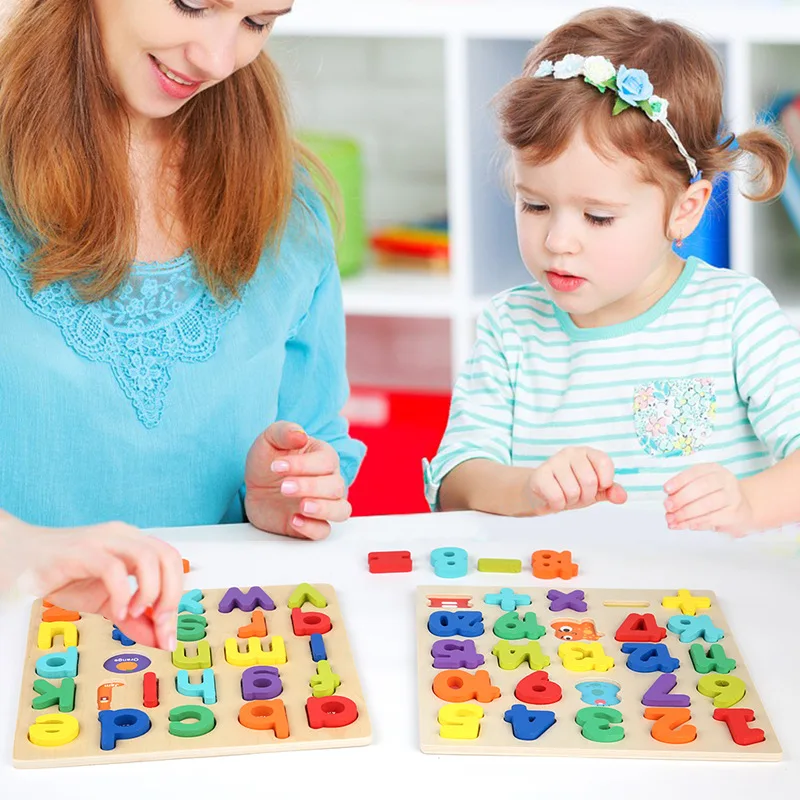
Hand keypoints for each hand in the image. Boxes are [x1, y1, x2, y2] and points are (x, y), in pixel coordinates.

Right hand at [0, 514, 181, 648]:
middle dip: (170, 595)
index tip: (168, 632)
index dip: (177, 595)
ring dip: (150, 592)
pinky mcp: (79, 553)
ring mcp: (102, 541)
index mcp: (134, 544)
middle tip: (159, 623)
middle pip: (168, 556)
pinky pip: (112, 568)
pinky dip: (121, 594)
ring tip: (133, 615)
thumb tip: (161, 641)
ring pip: (147, 556)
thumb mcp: (105, 602)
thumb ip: (134, 620)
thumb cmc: (63, 577)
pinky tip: (115, 612)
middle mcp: (123, 537)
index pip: (172, 562)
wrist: (18, 561)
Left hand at [244, 421, 350, 539]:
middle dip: (310, 487)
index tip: (276, 466)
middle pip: (336, 487)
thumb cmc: (268, 460)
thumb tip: (301, 435)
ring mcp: (323, 505)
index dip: (303, 465)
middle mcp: (330, 481)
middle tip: (283, 487)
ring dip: (323, 509)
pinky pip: (324, 531)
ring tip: (301, 506)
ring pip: (341, 510)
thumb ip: (285, 431)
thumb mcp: (269, 439)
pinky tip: (294, 520)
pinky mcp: (312, 525)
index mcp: (324, 457)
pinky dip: (312, 528)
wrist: (255, 487)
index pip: (327, 462)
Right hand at [527, 447, 627, 514]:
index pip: (604, 462)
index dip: (604, 482)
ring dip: (570, 501)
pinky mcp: (539, 475)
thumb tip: (621, 497)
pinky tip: (553, 499)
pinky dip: (558, 505)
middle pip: (589, 481)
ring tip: (564, 495)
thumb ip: (611, 491)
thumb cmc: (572, 488)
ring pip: (572, 491)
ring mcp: (553, 462)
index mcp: (587, 452)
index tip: (597, 486)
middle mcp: (570, 453)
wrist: (543, 494)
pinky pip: (557, 497)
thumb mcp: (595, 490)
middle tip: (577, 495)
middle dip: (585, 496)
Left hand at [664, 463, 756, 534]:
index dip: (679, 481)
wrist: (744, 508)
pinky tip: (686, 525)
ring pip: (707, 504)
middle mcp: (726, 480)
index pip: (695, 472)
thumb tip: (669, 500)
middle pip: (702, 487)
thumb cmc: (716, 495)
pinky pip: (713, 519)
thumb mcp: (701, 486)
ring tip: (672, 519)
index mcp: (714, 469)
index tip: (666, 489)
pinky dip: (696, 522)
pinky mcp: (735, 514)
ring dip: (686, 513)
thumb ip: (685, 489)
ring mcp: (733, 497)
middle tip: (668, 507)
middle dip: (681, 498)